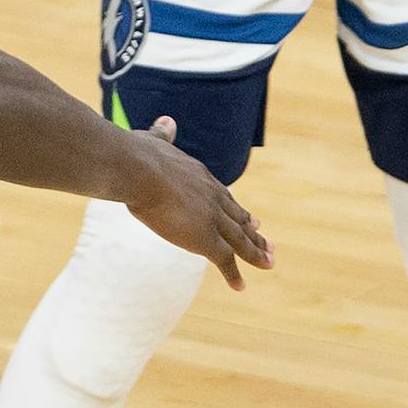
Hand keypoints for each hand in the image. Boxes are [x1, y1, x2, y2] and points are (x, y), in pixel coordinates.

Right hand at [121, 117, 272, 290]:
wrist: (139, 170)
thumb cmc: (139, 154)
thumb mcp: (154, 140)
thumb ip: (163, 134)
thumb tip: (167, 121)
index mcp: (200, 176)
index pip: (223, 196)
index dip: (236, 209)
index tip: (251, 218)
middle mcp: (212, 197)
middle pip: (238, 218)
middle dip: (253, 232)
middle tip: (268, 243)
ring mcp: (212, 219)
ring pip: (240, 240)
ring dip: (255, 252)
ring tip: (268, 262)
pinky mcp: (206, 239)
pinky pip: (225, 260)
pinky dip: (234, 274)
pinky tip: (241, 286)